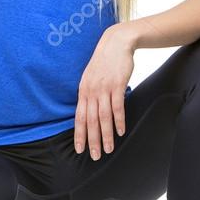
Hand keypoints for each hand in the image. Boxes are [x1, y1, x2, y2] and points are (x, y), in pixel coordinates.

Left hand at [74, 27, 134, 159]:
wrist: (116, 43)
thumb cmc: (104, 63)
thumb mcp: (90, 78)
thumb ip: (89, 95)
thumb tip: (89, 112)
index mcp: (83, 91)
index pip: (79, 118)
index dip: (79, 135)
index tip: (80, 150)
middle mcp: (91, 91)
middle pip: (91, 121)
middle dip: (92, 140)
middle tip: (94, 156)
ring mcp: (104, 88)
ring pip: (103, 117)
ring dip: (106, 135)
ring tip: (108, 149)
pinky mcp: (117, 84)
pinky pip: (117, 106)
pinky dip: (118, 120)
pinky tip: (120, 131)